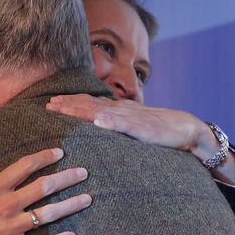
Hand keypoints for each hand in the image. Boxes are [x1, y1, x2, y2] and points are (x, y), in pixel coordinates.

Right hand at [0, 132, 91, 234]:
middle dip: (67, 178)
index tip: (59, 153)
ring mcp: (10, 228)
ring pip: (48, 215)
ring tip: (87, 198)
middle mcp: (6, 206)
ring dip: (70, 205)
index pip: (25, 167)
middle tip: (83, 172)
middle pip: (44, 187)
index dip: (44, 157)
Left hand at [46, 94, 234, 185]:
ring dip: (80, 109)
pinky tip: (98, 121)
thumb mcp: (133, 129)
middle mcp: (121, 110)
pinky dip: (110, 121)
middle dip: (67, 104)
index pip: (89, 103)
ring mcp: (131, 118)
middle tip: (47, 105)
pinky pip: (124, 124)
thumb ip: (116, 128)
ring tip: (62, 109)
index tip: (50, 103)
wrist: (187, 129)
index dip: (69, 102)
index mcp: (118, 111)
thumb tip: (98, 131)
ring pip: (101, 111)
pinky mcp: (143, 128)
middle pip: (89, 104)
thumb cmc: (160, 132)